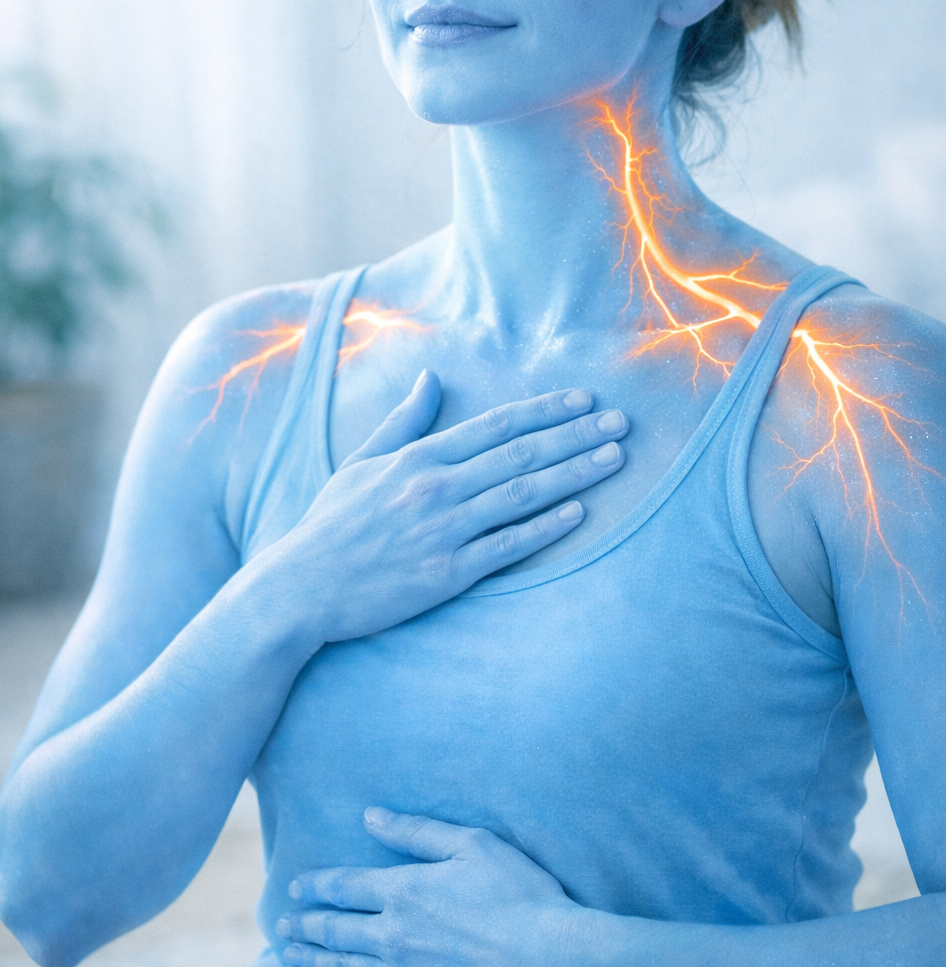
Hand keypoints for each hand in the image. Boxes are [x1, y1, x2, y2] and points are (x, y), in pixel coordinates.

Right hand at [274, 373, 628, 643]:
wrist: (301, 588)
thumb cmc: (332, 524)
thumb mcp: (363, 461)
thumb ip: (405, 421)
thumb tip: (431, 378)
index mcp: (418, 458)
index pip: (495, 426)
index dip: (544, 411)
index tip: (584, 400)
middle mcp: (435, 487)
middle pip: (519, 455)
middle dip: (575, 435)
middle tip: (622, 423)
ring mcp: (442, 531)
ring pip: (521, 495)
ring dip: (573, 473)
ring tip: (614, 459)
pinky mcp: (446, 574)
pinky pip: (505, 546)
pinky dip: (544, 528)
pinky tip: (579, 512)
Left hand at [277, 808, 578, 966]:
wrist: (549, 962)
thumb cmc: (518, 894)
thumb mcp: (472, 844)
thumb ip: (417, 831)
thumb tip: (371, 816)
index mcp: (405, 890)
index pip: (345, 886)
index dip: (317, 886)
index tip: (297, 889)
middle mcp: (393, 935)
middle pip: (334, 929)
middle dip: (304, 925)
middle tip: (283, 924)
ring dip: (311, 960)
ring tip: (290, 954)